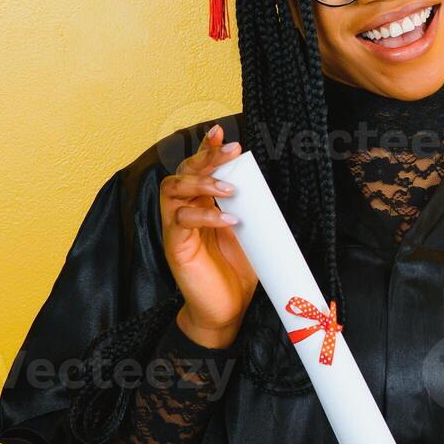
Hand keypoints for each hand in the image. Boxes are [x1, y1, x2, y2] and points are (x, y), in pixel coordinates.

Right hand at [159, 123, 256, 348]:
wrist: (226, 310)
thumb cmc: (237, 272)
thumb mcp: (251, 233)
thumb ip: (253, 211)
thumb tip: (270, 189)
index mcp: (202, 204)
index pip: (198, 168)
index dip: (207, 149)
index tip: (221, 133)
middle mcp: (184, 211)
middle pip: (183, 172)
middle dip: (205, 157)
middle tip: (230, 151)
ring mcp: (176, 228)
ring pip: (173, 190)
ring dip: (200, 182)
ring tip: (229, 188)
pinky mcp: (175, 246)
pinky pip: (181, 221)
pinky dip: (205, 215)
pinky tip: (229, 219)